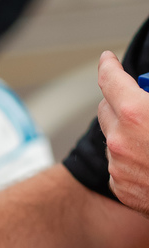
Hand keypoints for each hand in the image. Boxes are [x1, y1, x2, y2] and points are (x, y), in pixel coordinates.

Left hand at [98, 52, 148, 215]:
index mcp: (136, 114)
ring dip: (127, 131)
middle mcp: (120, 140)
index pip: (110, 79)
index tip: (107, 59)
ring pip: (113, 137)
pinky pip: (119, 164)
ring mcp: (118, 166)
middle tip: (140, 100)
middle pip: (107, 108)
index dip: (108, 65)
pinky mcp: (121, 187)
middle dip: (120, 100)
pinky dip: (131, 158)